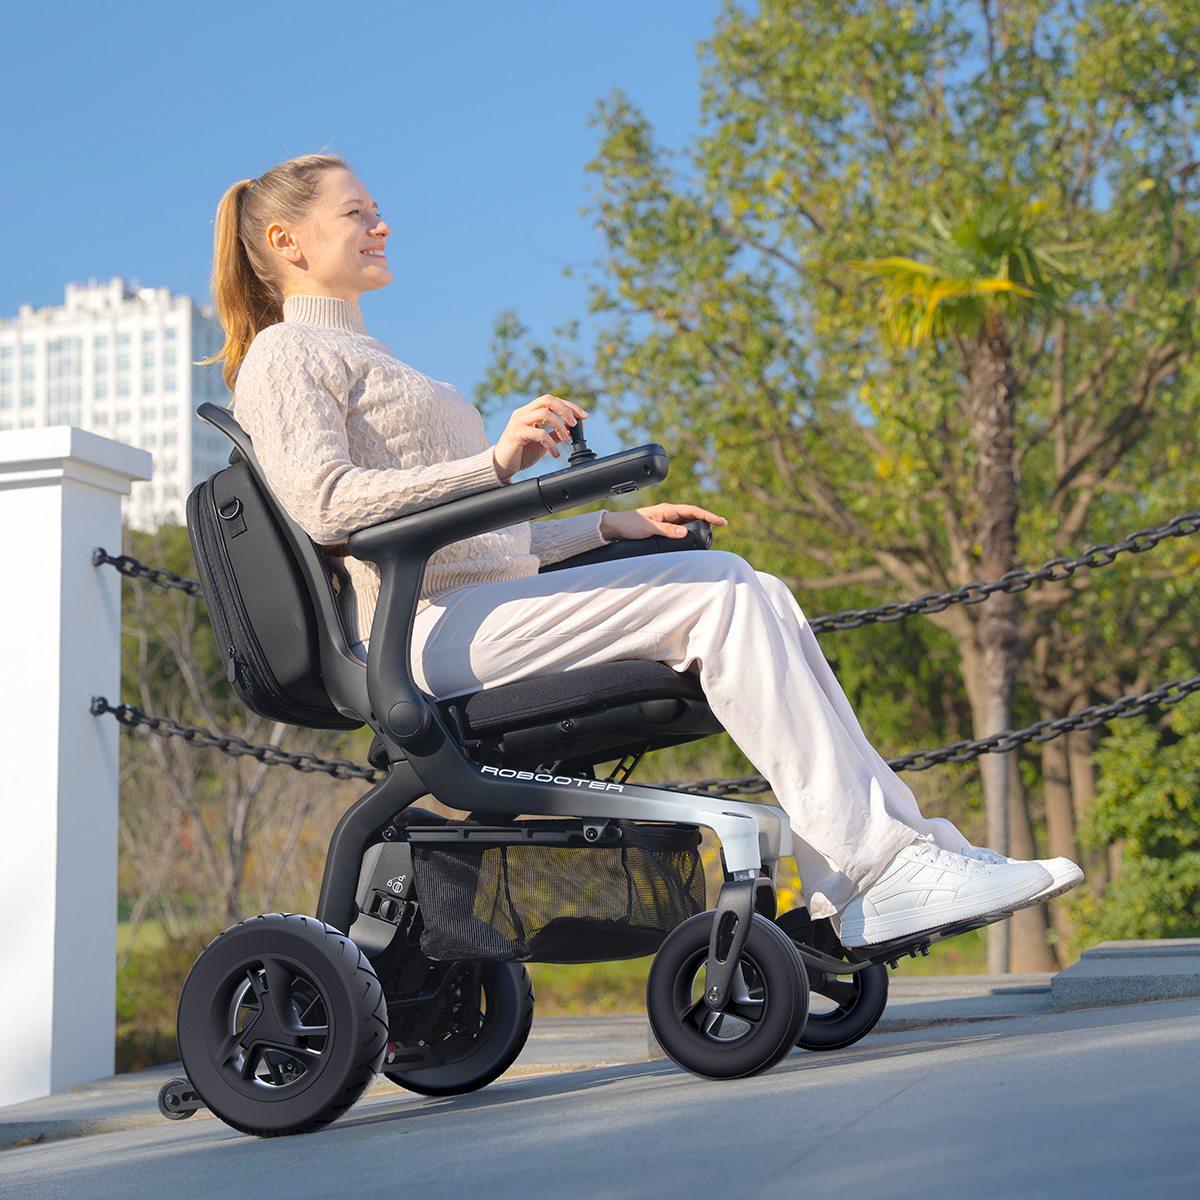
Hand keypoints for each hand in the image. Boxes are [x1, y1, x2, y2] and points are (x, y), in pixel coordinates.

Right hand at [492, 394, 587, 483]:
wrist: (502, 466)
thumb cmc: (521, 453)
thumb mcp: (543, 442)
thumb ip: (556, 434)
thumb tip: (573, 429)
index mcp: (529, 411)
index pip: (551, 400)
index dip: (569, 406)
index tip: (583, 416)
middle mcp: (523, 413)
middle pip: (547, 400)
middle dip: (566, 410)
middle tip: (575, 424)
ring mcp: (518, 422)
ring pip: (544, 414)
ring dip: (560, 426)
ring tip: (566, 439)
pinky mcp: (516, 433)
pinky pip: (539, 434)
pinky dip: (551, 444)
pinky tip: (555, 453)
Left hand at [599, 503, 727, 541]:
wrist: (615, 527)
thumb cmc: (630, 525)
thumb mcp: (649, 529)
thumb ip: (667, 530)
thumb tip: (685, 532)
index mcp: (667, 509)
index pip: (693, 510)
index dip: (709, 516)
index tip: (721, 521)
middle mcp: (668, 512)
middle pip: (694, 514)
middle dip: (708, 519)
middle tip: (722, 525)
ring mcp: (666, 518)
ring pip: (688, 520)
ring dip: (700, 524)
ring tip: (712, 531)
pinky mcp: (662, 526)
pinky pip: (680, 526)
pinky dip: (690, 530)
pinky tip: (693, 535)